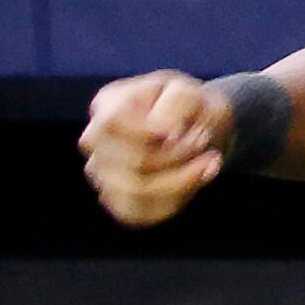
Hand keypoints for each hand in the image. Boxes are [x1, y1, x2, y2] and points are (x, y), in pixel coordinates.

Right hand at [78, 71, 235, 227]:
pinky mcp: (117, 202)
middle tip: (205, 138)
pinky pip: (142, 214)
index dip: (145, 131)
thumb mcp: (192, 90)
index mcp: (108, 104)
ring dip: (181, 179)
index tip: (180, 128)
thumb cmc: (190, 106)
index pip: (111, 123)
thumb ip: (178, 101)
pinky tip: (200, 177)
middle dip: (178, 154)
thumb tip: (166, 130)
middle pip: (131, 161)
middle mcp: (95, 141)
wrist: (199, 128)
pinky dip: (177, 198)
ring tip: (209, 159)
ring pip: (136, 192)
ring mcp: (102, 174)